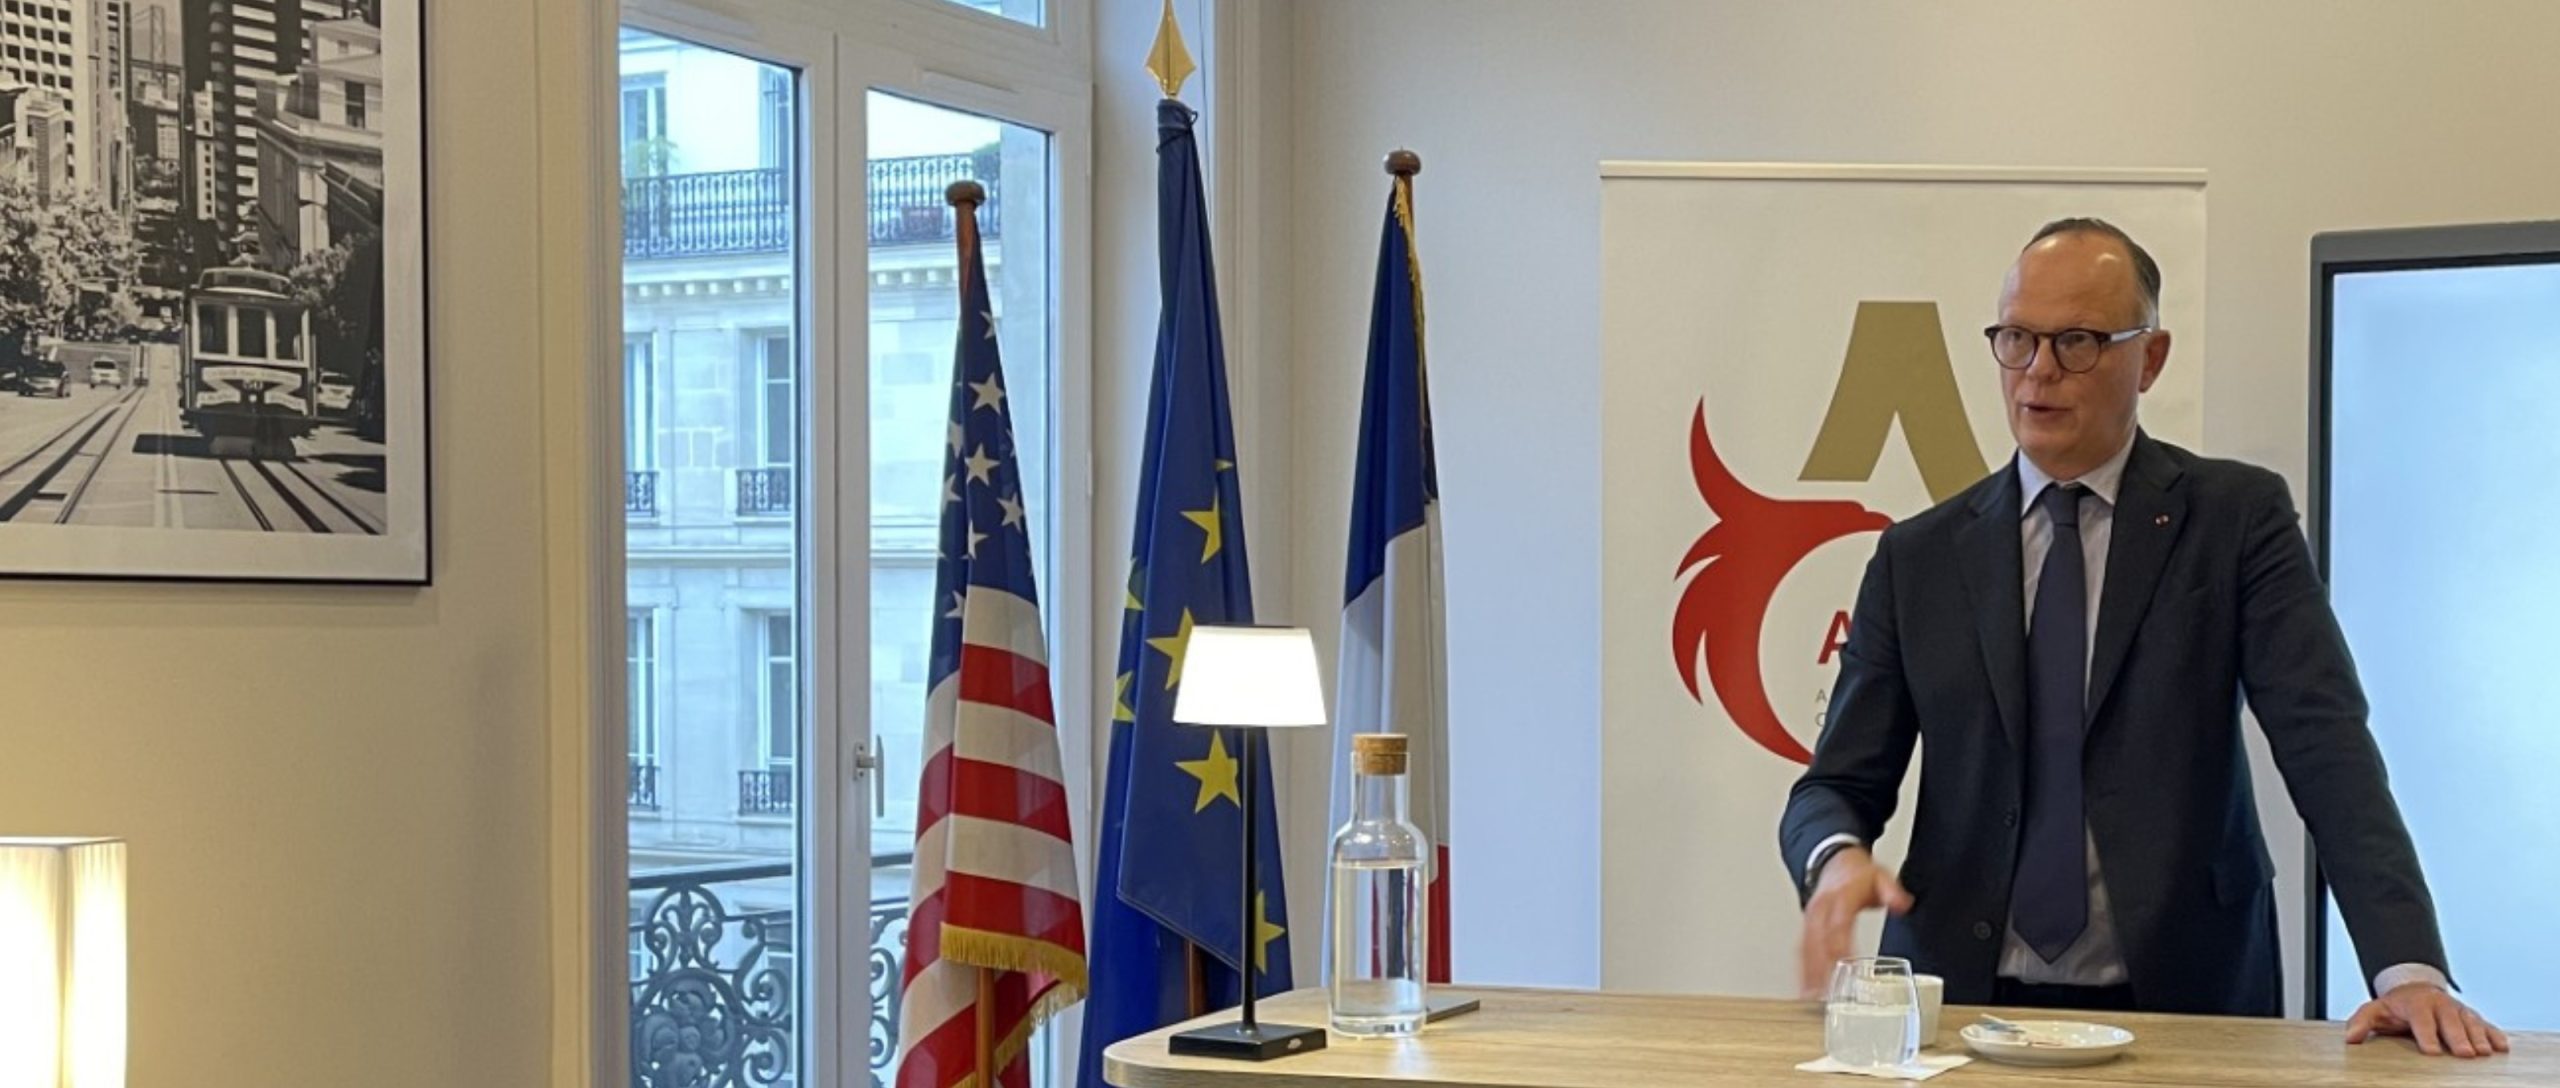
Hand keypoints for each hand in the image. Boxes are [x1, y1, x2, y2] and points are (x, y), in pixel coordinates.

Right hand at [1797, 846, 1913, 997]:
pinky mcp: (1806, 927)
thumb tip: (1902, 904)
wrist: (1833, 860)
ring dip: (1808, 973)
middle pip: (1818, 941)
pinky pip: (1801, 949)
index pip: (1838, 924)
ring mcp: (1810, 918)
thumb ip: (1892, 891)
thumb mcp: (1880, 876)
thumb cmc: (1857, 874)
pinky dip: (1802, 970)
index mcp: (1840, 897)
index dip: (1840, 945)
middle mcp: (1820, 909)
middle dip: (1820, 968)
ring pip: (1806, 948)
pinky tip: (1805, 989)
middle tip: (1826, 992)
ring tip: (1812, 997)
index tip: (1846, 965)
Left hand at [2345, 982, 2509, 1057]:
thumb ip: (2362, 1022)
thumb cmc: (2396, 1006)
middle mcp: (2440, 1005)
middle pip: (2450, 1021)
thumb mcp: (2375, 1010)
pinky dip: (2494, 1034)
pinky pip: (2486, 1024)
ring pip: (2471, 1022)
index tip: (2431, 1051)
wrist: (2416, 988)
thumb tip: (2350, 1038)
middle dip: (2458, 1037)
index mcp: (2416, 1004)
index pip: (2421, 1019)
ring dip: (2479, 1037)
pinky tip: (2501, 1047)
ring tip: (2485, 1052)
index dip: (2427, 1035)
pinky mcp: (2472, 1017)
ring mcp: (2458, 1010)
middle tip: (2465, 1054)